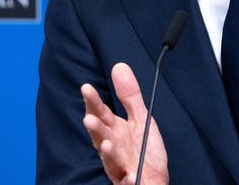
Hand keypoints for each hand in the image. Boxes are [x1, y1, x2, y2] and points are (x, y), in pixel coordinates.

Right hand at [81, 63, 168, 184]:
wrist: (153, 179)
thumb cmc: (143, 151)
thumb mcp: (141, 119)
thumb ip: (129, 96)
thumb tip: (119, 66)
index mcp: (115, 130)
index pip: (101, 113)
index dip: (93, 102)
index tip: (86, 88)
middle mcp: (113, 147)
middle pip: (101, 136)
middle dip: (95, 129)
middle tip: (89, 119)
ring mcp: (119, 165)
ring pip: (110, 159)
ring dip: (107, 152)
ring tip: (107, 144)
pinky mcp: (128, 181)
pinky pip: (127, 181)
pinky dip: (128, 179)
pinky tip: (131, 176)